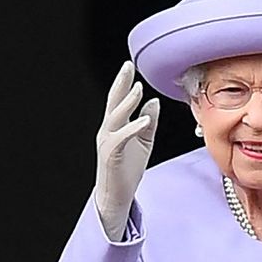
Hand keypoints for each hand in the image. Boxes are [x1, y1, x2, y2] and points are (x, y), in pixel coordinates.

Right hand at [94, 61, 159, 239]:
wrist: (117, 196)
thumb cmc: (127, 169)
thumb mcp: (143, 142)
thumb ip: (148, 122)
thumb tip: (153, 102)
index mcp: (115, 126)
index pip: (119, 100)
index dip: (124, 83)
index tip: (130, 66)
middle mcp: (108, 131)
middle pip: (113, 102)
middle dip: (120, 84)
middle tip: (127, 66)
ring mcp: (108, 142)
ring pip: (116, 117)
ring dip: (127, 103)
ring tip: (138, 89)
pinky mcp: (112, 155)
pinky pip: (122, 138)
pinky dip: (133, 128)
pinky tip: (145, 119)